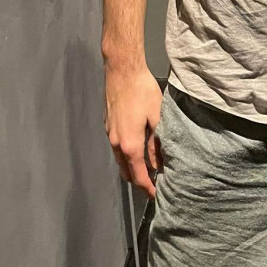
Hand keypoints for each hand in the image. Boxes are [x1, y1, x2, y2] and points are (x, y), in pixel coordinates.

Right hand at [104, 64, 164, 198]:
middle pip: (126, 172)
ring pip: (120, 160)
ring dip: (132, 167)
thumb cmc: (142, 91)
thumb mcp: (157, 117)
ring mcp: (109, 134)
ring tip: (148, 166)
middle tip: (154, 182)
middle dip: (139, 181)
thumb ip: (157, 144)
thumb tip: (159, 165)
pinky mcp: (108, 124)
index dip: (148, 188)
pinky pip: (117, 148)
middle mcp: (116, 143)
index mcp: (130, 145)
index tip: (157, 196)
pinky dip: (126, 155)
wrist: (122, 70)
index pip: (138, 176)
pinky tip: (138, 147)